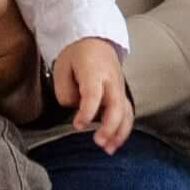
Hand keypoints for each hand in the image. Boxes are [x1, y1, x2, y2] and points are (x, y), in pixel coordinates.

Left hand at [52, 38, 132, 153]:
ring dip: (119, 132)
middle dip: (109, 126)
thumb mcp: (62, 67)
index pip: (93, 94)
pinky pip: (127, 114)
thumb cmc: (77, 54)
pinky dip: (123, 130)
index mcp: (95, 71)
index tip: (78, 125)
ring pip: (126, 112)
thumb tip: (75, 108)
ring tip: (109, 149)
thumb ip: (65, 91)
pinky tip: (115, 143)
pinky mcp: (122, 95)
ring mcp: (119, 88)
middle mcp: (111, 80)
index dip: (87, 112)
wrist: (95, 41)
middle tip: (98, 142)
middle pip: (116, 106)